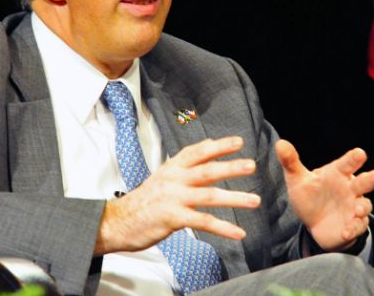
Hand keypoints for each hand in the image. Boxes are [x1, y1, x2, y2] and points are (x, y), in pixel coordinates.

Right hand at [94, 136, 260, 254]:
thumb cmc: (145, 200)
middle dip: (231, 167)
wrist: (118, 221)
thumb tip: (208, 145)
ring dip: (235, 198)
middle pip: (207, 170)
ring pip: (209, 196)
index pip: (197, 152)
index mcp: (172, 167)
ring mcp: (173, 199)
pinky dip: (223, 228)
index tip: (239, 142)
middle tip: (252, 165)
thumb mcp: (164, 176)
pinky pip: (203, 222)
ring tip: (255, 200)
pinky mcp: (173, 218)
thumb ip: (186, 163)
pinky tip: (239, 232)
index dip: (218, 146)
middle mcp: (174, 179)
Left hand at [275, 139, 373, 251]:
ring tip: (358, 210)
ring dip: (363, 207)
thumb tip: (280, 143)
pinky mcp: (354, 225)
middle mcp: (350, 188)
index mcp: (337, 173)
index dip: (354, 158)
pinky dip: (352, 229)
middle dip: (372, 178)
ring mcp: (354, 207)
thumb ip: (290, 162)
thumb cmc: (309, 195)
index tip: (360, 153)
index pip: (347, 163)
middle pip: (364, 182)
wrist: (314, 223)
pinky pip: (357, 227)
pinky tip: (344, 232)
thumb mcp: (297, 180)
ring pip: (365, 205)